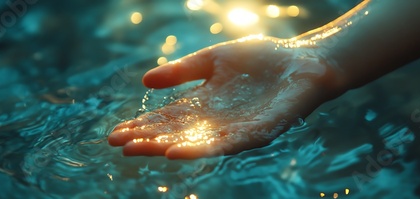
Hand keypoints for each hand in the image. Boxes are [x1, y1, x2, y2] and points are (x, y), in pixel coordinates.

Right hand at [108, 35, 337, 158]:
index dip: (143, 125)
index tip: (116, 133)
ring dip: (167, 147)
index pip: (168, 118)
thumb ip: (183, 71)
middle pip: (177, 133)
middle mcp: (217, 121)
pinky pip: (228, 144)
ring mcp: (237, 128)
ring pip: (197, 142)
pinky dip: (201, 149)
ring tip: (141, 151)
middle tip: (120, 146)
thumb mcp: (214, 59)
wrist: (303, 60)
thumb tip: (145, 80)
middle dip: (148, 139)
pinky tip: (177, 152)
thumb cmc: (262, 58)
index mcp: (205, 103)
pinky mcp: (258, 132)